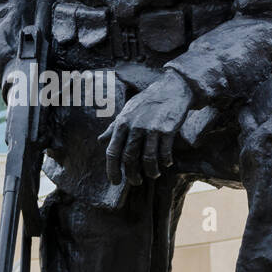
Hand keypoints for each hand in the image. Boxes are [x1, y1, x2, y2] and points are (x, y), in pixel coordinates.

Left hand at [98, 69, 192, 184]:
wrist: (171, 89)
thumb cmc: (147, 102)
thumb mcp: (126, 112)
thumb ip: (113, 127)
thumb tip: (100, 140)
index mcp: (122, 123)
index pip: (112, 152)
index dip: (112, 170)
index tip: (115, 181)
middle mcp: (135, 127)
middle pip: (129, 158)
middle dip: (131, 175)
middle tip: (135, 182)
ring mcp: (151, 129)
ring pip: (148, 159)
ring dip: (151, 171)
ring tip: (153, 175)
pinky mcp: (167, 130)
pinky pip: (164, 152)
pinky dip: (165, 161)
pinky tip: (167, 163)